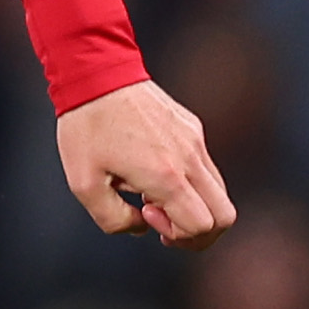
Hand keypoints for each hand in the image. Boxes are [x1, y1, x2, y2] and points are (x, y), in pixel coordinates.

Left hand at [56, 81, 235, 249]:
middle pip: (224, 216)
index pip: (202, 226)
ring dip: (193, 207)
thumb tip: (140, 225)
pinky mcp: (193, 128)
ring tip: (154, 195)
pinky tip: (153, 170)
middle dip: (197, 232)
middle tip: (162, 220)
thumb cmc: (86, 127)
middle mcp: (190, 159)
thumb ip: (113, 220)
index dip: (179, 236)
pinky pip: (206, 168)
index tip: (146, 213)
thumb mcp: (83, 184)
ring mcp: (195, 141)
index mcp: (166, 176)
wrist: (97, 72)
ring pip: (219, 193)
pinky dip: (190, 183)